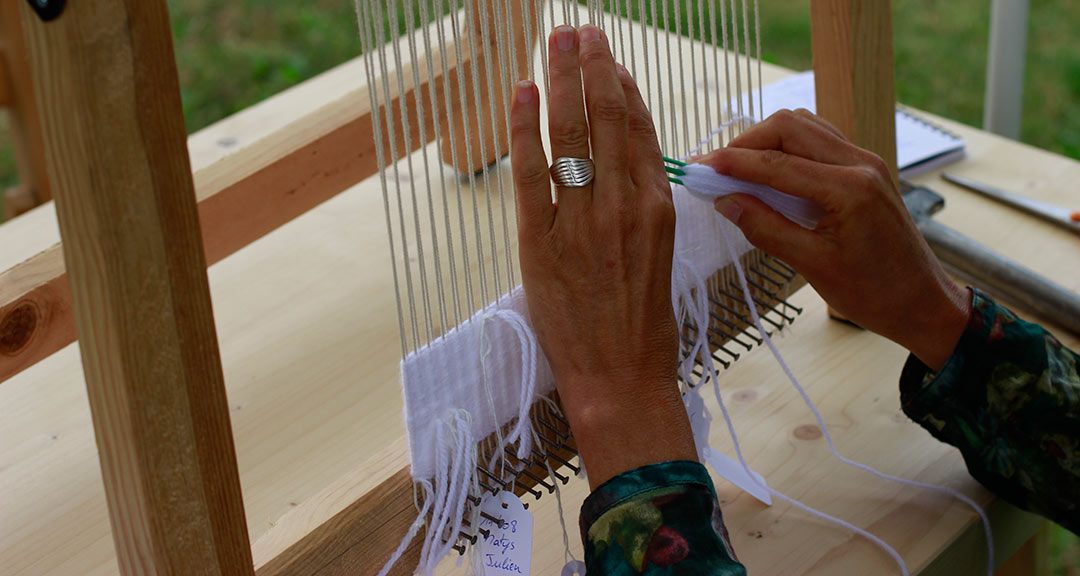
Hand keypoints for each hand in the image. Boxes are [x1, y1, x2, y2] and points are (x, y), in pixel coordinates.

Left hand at [510, 24, 695, 488]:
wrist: (622, 378)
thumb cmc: (643, 325)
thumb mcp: (659, 255)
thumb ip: (644, 206)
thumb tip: (627, 165)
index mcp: (658, 208)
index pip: (638, 131)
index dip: (621, 88)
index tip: (609, 60)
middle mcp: (624, 206)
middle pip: (605, 119)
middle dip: (591, 68)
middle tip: (579, 30)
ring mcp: (582, 222)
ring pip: (571, 135)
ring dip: (562, 82)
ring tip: (556, 42)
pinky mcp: (542, 242)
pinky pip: (532, 173)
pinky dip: (524, 129)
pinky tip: (522, 93)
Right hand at [701, 109, 969, 370]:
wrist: (923, 302)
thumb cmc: (874, 294)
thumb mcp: (813, 266)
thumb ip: (766, 228)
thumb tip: (725, 201)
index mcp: (849, 189)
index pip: (777, 164)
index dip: (732, 163)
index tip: (698, 167)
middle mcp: (860, 163)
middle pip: (789, 126)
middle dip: (745, 143)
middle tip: (713, 169)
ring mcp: (865, 161)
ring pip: (803, 126)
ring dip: (765, 141)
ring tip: (735, 169)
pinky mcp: (864, 168)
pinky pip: (818, 140)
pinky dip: (787, 147)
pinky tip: (767, 171)